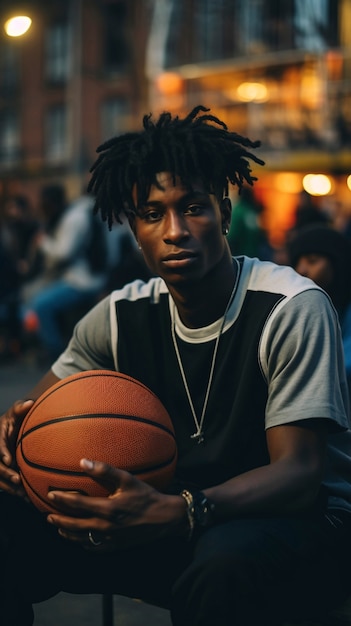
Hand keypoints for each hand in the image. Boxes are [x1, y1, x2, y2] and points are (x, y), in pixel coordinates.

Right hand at [0, 399, 33, 496]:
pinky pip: (4, 484)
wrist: (8, 431)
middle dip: (5, 474)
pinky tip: (26, 498)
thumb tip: (29, 403)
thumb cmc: (13, 421)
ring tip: (23, 494)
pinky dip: (14, 490)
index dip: (2, 453)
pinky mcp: (2, 473)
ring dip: (10, 487)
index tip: (9, 460)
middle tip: (18, 480)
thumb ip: (20, 409)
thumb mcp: (14, 413)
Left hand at [47, 458, 185, 550]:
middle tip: (48, 515)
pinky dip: (82, 543)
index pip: (78, 504)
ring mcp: (110, 539)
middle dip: (59, 520)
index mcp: (107, 509)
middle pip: (74, 525)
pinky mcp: (115, 546)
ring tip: (58, 528)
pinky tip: (79, 539)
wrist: (164, 519)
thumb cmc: (146, 496)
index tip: (51, 494)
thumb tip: (83, 461)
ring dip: (67, 533)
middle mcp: (105, 526)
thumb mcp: (128, 480)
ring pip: (81, 539)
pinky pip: (93, 547)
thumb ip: (105, 471)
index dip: (62, 499)